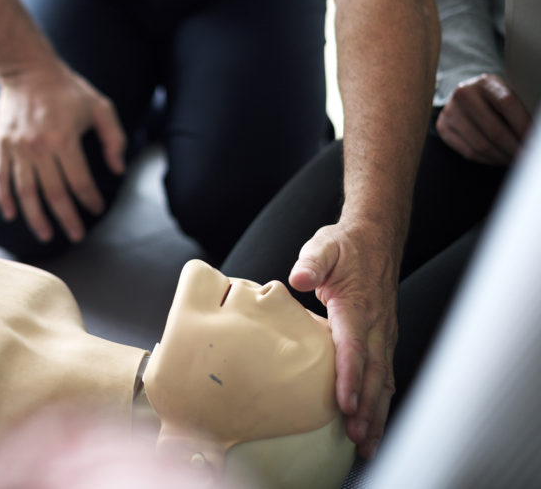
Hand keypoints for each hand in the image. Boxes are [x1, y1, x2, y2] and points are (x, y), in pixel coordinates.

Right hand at [0, 63, 125, 241]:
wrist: (26, 70)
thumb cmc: (67, 89)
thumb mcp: (100, 106)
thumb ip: (113, 138)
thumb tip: (118, 169)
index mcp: (64, 138)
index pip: (79, 181)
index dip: (90, 199)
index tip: (98, 209)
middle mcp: (39, 147)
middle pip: (53, 193)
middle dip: (66, 218)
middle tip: (76, 235)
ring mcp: (17, 148)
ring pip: (26, 192)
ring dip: (36, 217)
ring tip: (46, 236)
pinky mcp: (2, 146)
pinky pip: (2, 178)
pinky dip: (5, 199)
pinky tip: (12, 216)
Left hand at [289, 221, 399, 458]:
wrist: (376, 238)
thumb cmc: (345, 246)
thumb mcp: (324, 246)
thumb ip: (312, 261)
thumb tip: (300, 277)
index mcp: (358, 307)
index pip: (355, 348)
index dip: (350, 377)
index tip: (345, 405)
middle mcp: (376, 325)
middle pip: (374, 374)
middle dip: (367, 409)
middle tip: (356, 438)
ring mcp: (383, 333)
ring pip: (383, 380)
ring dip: (377, 414)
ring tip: (367, 445)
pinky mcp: (383, 338)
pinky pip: (384, 375)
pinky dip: (380, 403)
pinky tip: (373, 425)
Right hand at [436, 74, 531, 165]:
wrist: (466, 96)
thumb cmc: (494, 99)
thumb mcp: (507, 95)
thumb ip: (520, 112)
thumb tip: (533, 135)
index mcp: (484, 82)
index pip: (507, 104)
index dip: (523, 126)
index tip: (533, 143)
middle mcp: (463, 94)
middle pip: (494, 130)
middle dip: (514, 148)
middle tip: (525, 157)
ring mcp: (450, 111)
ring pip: (481, 145)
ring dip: (502, 157)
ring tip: (514, 160)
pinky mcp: (443, 127)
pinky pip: (468, 152)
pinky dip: (487, 160)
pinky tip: (498, 158)